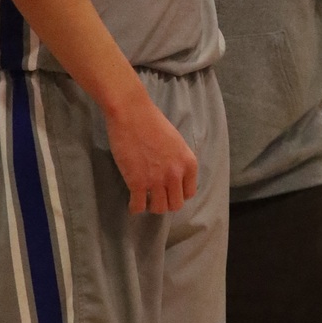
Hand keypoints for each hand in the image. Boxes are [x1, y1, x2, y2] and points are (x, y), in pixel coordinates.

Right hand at [106, 79, 197, 215]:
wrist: (132, 113)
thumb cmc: (152, 121)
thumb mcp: (176, 141)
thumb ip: (178, 160)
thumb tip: (174, 175)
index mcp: (188, 163)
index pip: (189, 193)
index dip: (178, 194)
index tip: (169, 191)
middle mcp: (175, 175)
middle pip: (175, 205)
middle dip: (166, 202)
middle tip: (156, 197)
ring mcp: (156, 180)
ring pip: (159, 209)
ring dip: (151, 206)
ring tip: (144, 199)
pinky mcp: (137, 182)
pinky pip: (138, 206)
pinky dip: (135, 208)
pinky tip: (132, 205)